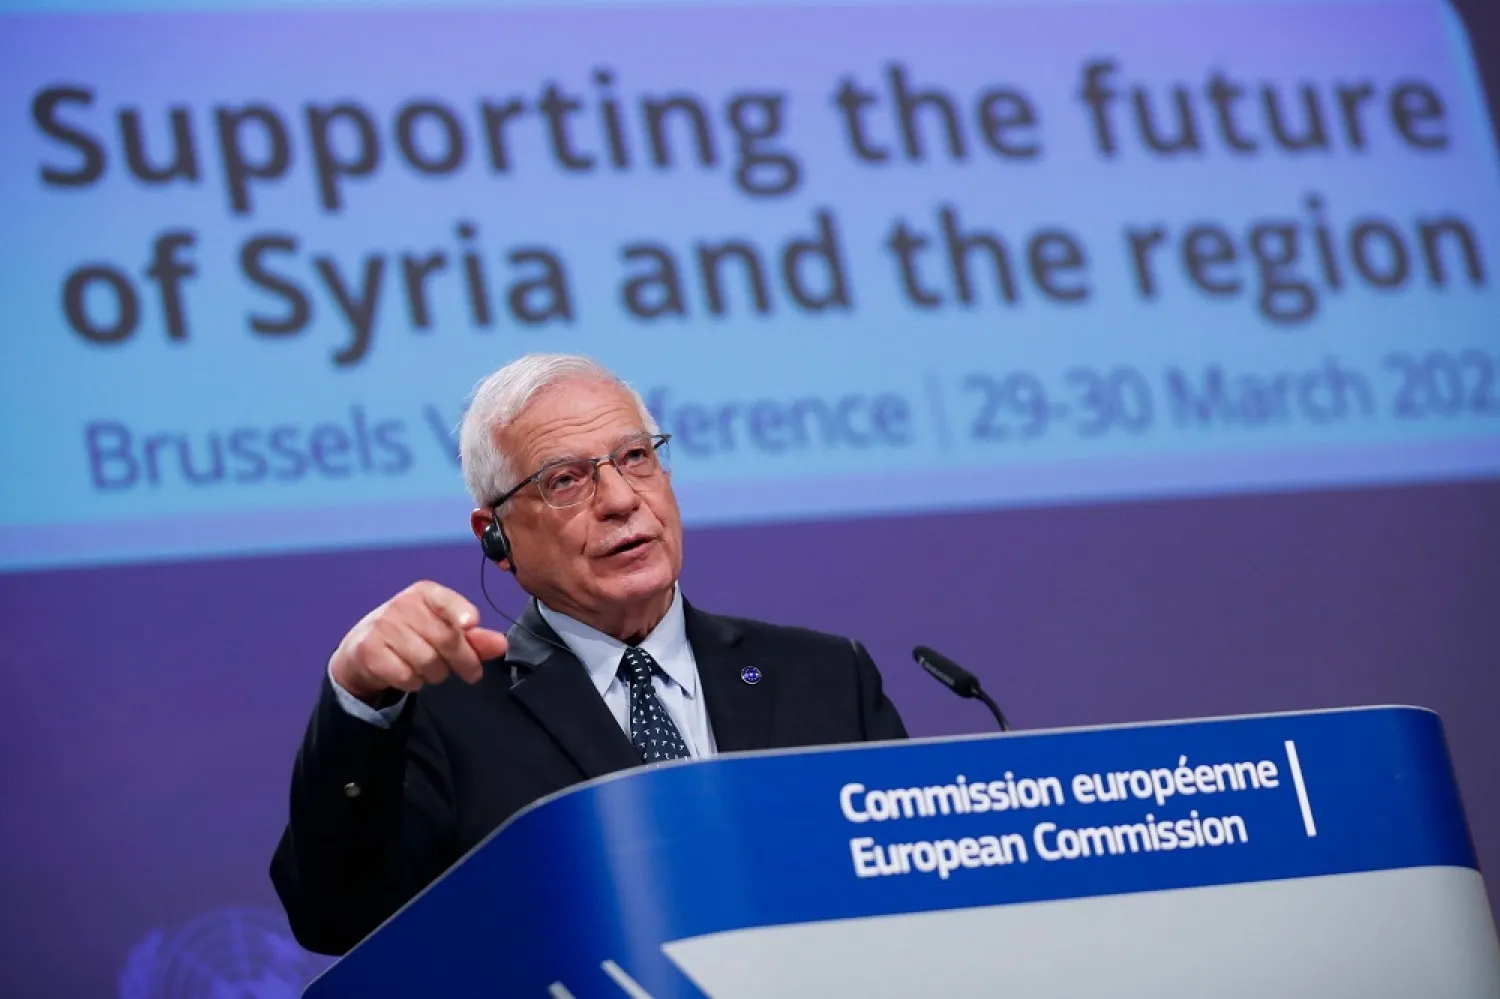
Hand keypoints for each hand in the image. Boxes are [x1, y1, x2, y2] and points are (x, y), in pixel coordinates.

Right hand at [329, 581, 509, 702]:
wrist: (362, 649)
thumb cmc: (412, 635)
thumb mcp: (443, 630)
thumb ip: (474, 638)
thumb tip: (501, 645)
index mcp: (424, 594)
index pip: (446, 600)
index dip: (460, 612)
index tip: (472, 623)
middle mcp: (402, 605)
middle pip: (446, 639)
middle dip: (464, 661)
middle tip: (472, 673)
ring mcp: (383, 627)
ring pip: (428, 661)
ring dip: (436, 674)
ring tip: (430, 669)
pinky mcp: (370, 651)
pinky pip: (406, 676)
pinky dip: (414, 683)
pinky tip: (408, 674)